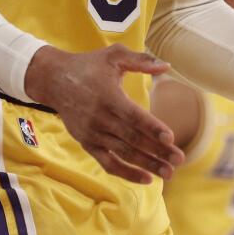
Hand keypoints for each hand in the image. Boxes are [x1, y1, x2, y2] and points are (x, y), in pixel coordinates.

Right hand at [24, 44, 185, 183]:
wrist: (53, 80)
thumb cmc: (88, 65)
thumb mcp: (114, 56)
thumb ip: (141, 60)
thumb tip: (166, 66)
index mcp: (109, 96)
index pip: (134, 116)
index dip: (152, 128)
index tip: (171, 138)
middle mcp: (101, 118)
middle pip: (133, 139)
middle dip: (158, 151)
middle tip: (179, 160)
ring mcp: (93, 133)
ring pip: (124, 153)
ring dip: (147, 165)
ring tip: (168, 173)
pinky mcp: (87, 143)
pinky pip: (108, 163)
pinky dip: (126, 173)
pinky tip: (146, 179)